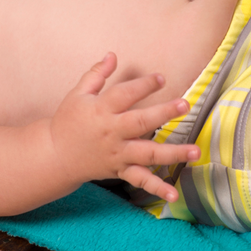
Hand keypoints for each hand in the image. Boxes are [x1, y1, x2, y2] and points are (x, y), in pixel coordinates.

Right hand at [50, 53, 199, 201]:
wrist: (55, 156)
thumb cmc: (67, 121)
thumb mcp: (78, 94)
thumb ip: (96, 74)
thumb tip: (113, 55)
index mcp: (101, 111)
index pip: (125, 94)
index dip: (144, 85)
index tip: (161, 78)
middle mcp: (111, 133)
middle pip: (140, 122)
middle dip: (164, 113)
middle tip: (185, 105)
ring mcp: (117, 154)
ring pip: (147, 154)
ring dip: (173, 154)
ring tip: (195, 152)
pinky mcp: (119, 170)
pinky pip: (140, 180)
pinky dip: (157, 188)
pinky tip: (174, 195)